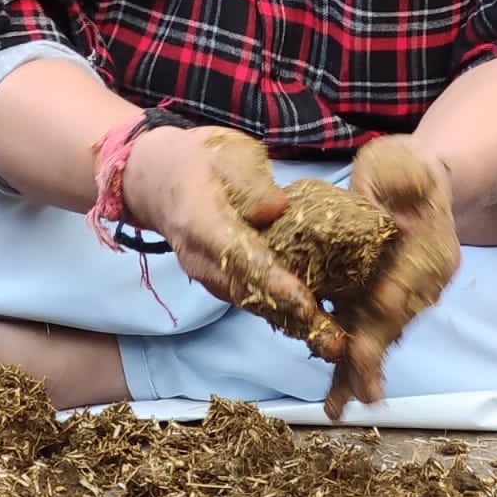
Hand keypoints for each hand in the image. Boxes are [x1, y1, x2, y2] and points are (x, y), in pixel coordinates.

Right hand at [122, 125, 345, 363]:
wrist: (162, 176)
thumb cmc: (204, 159)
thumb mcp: (229, 154)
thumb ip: (251, 182)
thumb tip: (276, 209)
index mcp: (200, 222)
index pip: (239, 258)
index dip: (273, 282)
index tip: (306, 302)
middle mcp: (199, 258)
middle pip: (247, 293)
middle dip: (291, 317)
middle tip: (334, 342)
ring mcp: (205, 274)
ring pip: (249, 302)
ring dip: (289, 323)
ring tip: (330, 342)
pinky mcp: (217, 279)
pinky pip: (248, 299)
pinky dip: (278, 314)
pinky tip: (311, 326)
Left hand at [324, 136, 460, 419]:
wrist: (418, 179)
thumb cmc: (400, 168)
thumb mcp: (392, 164)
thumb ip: (385, 186)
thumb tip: (381, 218)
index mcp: (430, 244)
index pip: (409, 278)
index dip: (391, 302)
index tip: (376, 323)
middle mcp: (426, 278)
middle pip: (397, 318)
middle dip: (374, 354)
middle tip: (358, 395)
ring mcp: (411, 294)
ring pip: (385, 334)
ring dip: (363, 368)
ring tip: (340, 404)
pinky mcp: (390, 301)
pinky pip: (374, 331)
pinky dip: (358, 359)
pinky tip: (341, 392)